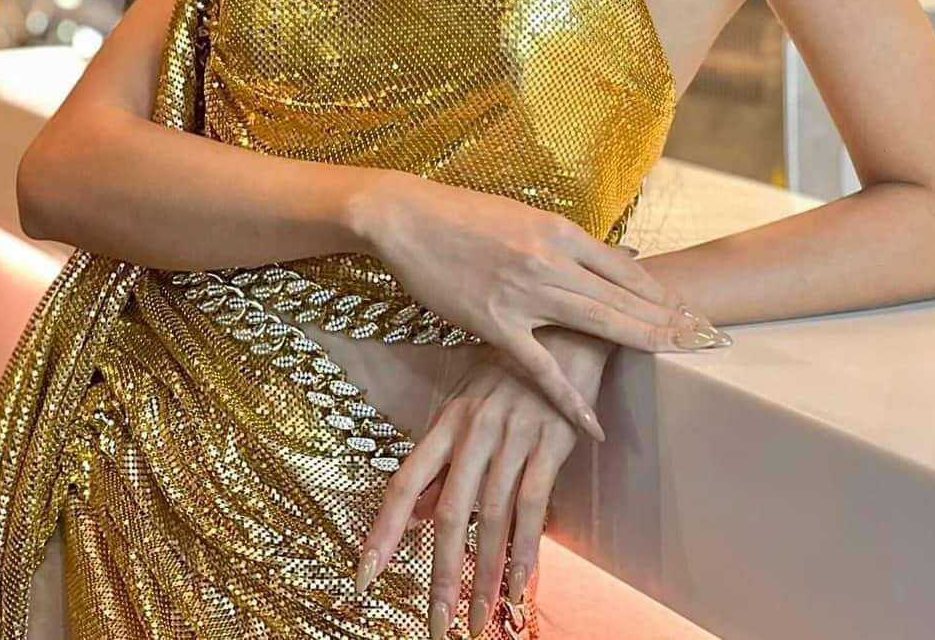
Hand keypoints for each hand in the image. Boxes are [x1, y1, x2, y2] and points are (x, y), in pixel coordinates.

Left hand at [354, 328, 611, 638]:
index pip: (406, 482)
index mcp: (449, 420)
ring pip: (492, 517)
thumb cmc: (518, 366)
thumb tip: (422, 512)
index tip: (365, 577)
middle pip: (451, 513)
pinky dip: (526, 549)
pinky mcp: (551, 440)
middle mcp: (475, 429)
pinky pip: (534, 505)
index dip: (384, 531)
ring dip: (485, 575)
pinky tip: (520, 584)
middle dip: (441, 576)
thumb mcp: (472, 402)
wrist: (569, 325)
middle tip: (437, 625)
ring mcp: (513, 434)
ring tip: (481, 619)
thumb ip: (447, 458)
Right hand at [363, 175, 725, 439]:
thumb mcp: (522, 216)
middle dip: (668, 320)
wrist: (407, 218)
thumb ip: (562, 240)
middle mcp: (549, 259)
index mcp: (558, 229)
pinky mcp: (494, 322)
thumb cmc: (462, 215)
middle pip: (621, 296)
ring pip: (594, 323)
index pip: (624, 266)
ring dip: (640, 343)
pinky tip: (593, 421)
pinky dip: (568, 396)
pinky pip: (539, 366)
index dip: (661, 291)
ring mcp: (523, 292)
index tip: (689, 308)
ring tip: (677, 359)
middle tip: (707, 338)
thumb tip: (605, 255)